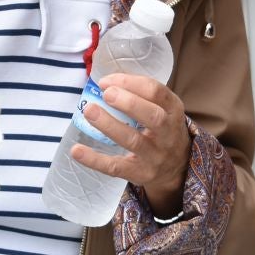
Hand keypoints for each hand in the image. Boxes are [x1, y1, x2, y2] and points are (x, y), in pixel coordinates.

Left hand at [72, 73, 193, 216]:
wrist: (177, 168)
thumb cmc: (162, 129)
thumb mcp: (163, 109)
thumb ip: (141, 95)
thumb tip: (104, 83)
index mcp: (174, 110)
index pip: (157, 92)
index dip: (131, 83)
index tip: (106, 81)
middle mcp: (168, 134)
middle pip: (153, 117)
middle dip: (128, 103)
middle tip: (106, 93)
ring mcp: (155, 156)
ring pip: (133, 141)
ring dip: (109, 125)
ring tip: (89, 110)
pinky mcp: (140, 174)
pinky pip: (116, 167)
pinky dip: (95, 159)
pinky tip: (77, 150)